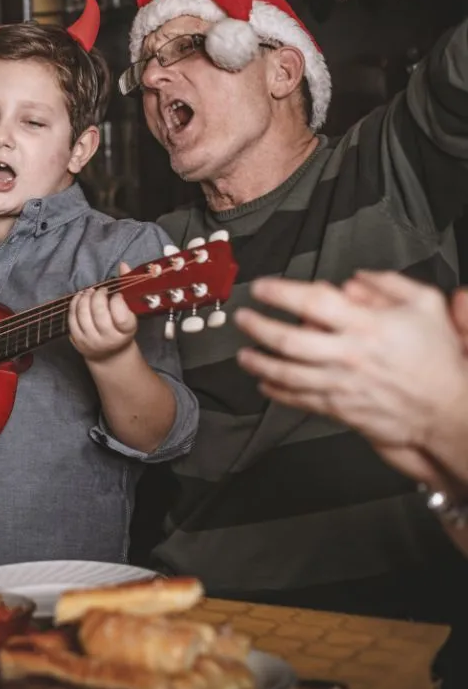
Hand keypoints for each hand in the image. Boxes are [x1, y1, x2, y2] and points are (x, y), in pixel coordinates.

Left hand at [69, 263, 137, 362]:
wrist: (109, 354)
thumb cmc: (121, 328)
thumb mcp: (130, 312)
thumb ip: (128, 287)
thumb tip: (123, 265)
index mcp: (126, 331)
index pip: (120, 314)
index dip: (117, 300)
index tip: (117, 295)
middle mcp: (109, 339)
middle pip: (99, 312)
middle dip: (98, 296)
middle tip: (101, 291)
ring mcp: (92, 341)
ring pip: (83, 314)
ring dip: (85, 298)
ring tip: (90, 292)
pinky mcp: (78, 341)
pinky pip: (72, 319)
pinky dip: (74, 304)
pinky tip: (80, 297)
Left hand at [235, 273, 467, 458]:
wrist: (446, 410)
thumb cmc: (437, 357)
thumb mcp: (426, 305)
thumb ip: (390, 285)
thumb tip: (354, 278)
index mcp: (368, 325)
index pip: (314, 302)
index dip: (282, 292)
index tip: (261, 287)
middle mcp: (349, 355)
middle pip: (289, 339)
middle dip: (258, 326)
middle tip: (242, 318)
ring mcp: (341, 384)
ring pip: (286, 372)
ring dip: (258, 362)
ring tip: (242, 353)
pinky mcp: (339, 408)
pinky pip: (298, 399)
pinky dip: (276, 391)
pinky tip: (264, 382)